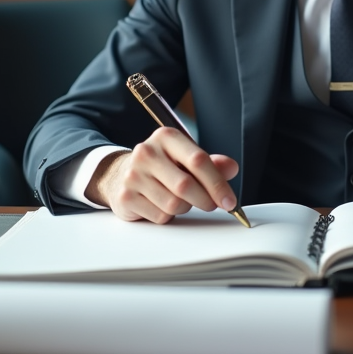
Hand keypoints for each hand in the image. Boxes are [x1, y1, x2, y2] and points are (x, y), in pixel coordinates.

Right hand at [85, 127, 239, 223]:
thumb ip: (210, 163)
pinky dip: (168, 216)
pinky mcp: (126, 197)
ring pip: (174, 204)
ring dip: (185, 208)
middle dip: (205, 200)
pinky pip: (160, 216)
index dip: (218, 183)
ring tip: (179, 199)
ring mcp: (133, 175)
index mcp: (166, 137)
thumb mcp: (185, 158)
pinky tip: (161, 204)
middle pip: (186, 185)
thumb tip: (232, 168)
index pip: (198, 160)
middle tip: (211, 204)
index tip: (230, 201)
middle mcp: (146, 152)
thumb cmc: (161, 166)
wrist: (120, 174)